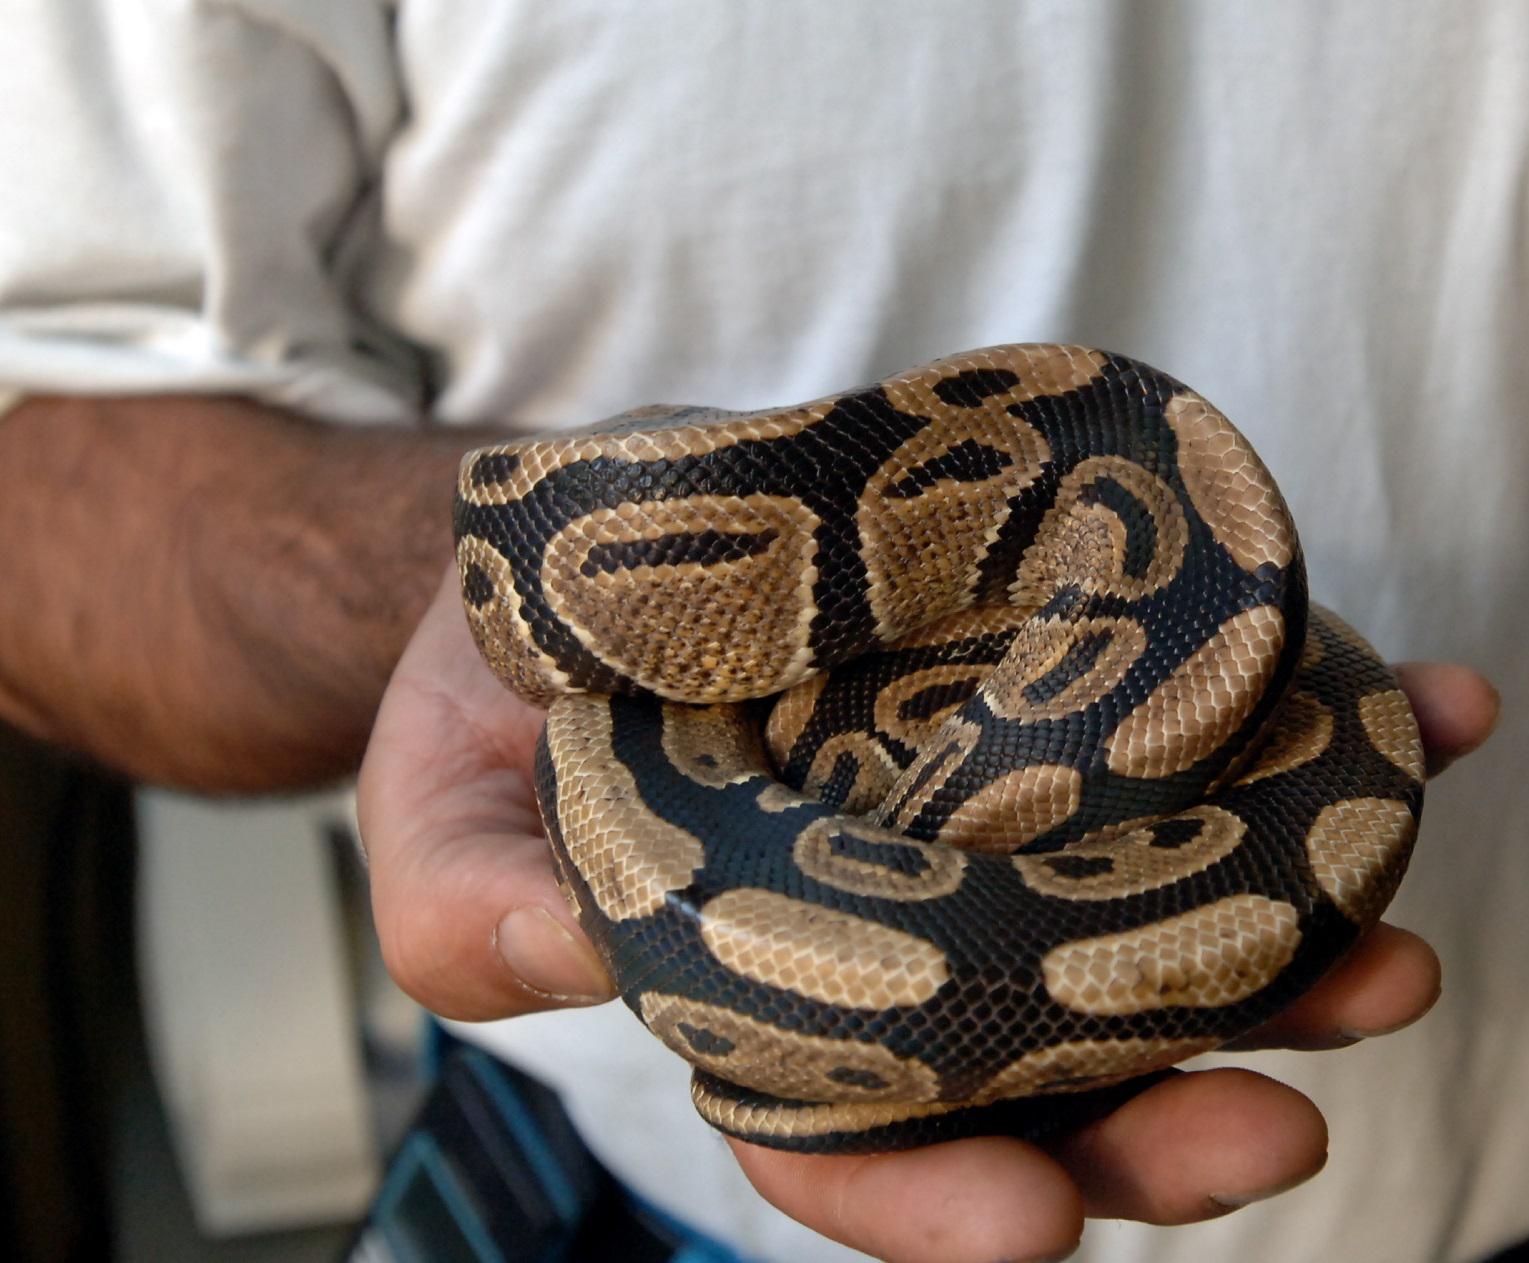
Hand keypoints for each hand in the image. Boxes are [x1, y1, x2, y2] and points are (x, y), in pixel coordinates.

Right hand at [357, 576, 1498, 1262]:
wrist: (582, 549)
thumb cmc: (497, 707)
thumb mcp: (437, 813)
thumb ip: (476, 911)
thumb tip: (572, 955)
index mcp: (762, 996)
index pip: (850, 1141)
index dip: (934, 1200)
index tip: (1032, 1222)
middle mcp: (900, 919)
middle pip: (1045, 1054)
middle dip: (1164, 1106)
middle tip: (1277, 1118)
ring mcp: (985, 804)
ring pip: (1149, 905)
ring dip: (1287, 939)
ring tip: (1386, 948)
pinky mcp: (1042, 682)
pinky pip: (1191, 718)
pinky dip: (1321, 728)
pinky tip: (1423, 711)